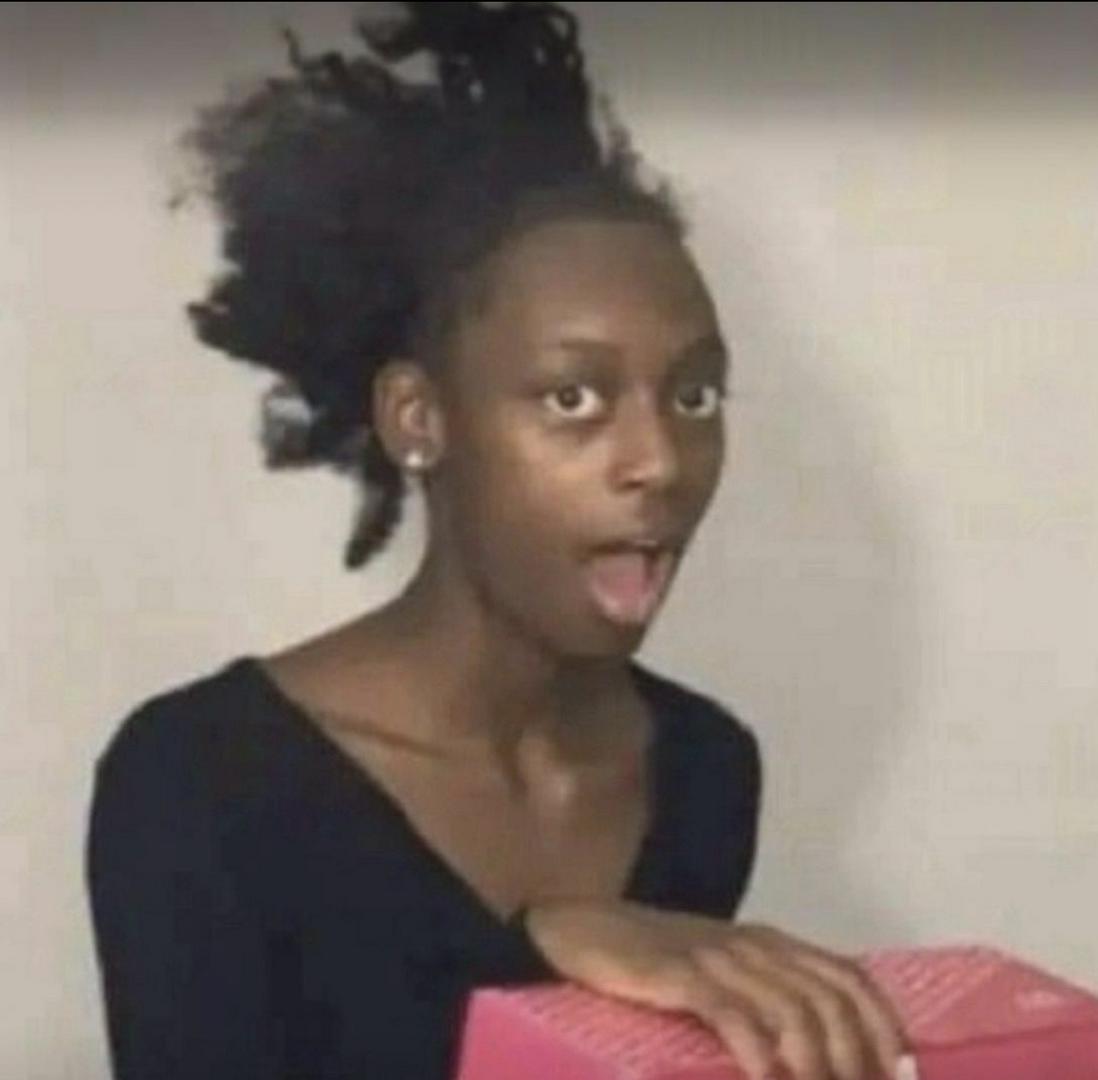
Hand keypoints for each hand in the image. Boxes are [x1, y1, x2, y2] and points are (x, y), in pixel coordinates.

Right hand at [523, 900, 908, 1079]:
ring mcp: (717, 958)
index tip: (903, 1073)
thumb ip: (765, 997)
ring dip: (816, 1064)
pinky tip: (765, 1077)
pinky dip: (757, 1050)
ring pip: (791, 1009)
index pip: (848, 976)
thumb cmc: (656, 961)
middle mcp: (754, 946)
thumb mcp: (721, 972)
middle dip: (857, 1058)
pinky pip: (731, 1012)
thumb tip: (814, 1052)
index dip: (884, 1024)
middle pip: (829, 999)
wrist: (585, 930)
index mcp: (772, 943)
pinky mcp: (679, 974)